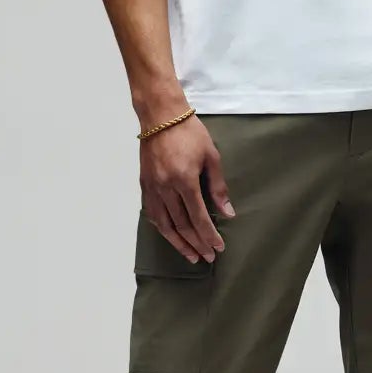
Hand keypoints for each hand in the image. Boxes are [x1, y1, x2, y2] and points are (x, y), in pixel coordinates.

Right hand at [140, 116, 234, 262]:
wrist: (160, 116)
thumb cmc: (189, 132)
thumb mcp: (211, 156)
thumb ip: (218, 187)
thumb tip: (227, 213)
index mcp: (184, 180)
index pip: (198, 217)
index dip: (208, 235)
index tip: (218, 247)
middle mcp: (165, 187)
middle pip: (181, 225)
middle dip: (196, 244)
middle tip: (207, 257)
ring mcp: (152, 187)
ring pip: (164, 224)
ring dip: (178, 243)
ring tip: (190, 255)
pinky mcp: (144, 184)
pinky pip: (152, 213)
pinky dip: (162, 228)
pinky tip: (171, 236)